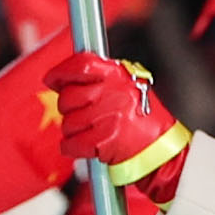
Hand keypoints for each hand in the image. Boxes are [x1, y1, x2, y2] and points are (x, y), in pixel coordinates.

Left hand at [47, 53, 189, 191]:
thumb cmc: (144, 119)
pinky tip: (84, 146)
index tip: (51, 79)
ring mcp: (109, 117)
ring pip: (68, 123)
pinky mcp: (105, 141)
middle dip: (69, 109)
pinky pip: (72, 144)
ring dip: (74, 131)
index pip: (81, 65)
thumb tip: (67, 79)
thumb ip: (102, 79)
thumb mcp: (129, 87)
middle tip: (81, 114)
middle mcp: (113, 93)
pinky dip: (73, 148)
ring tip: (91, 131)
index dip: (61, 71)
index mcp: (118, 75)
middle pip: (68, 97)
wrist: (163, 149)